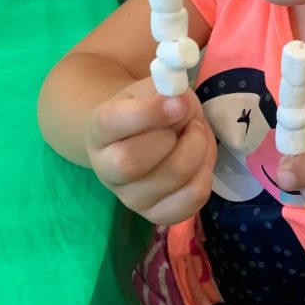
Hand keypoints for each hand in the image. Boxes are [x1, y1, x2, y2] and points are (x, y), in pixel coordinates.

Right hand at [86, 77, 216, 224]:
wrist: (148, 138)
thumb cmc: (150, 108)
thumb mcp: (154, 89)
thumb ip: (166, 93)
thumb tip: (181, 106)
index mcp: (99, 130)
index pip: (110, 123)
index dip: (147, 113)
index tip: (178, 103)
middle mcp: (106, 170)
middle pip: (130, 162)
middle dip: (171, 137)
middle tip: (186, 121)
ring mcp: (131, 198)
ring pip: (171, 178)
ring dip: (197, 149)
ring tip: (195, 135)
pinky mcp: (158, 215)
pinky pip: (192, 198)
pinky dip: (205, 172)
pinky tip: (200, 159)